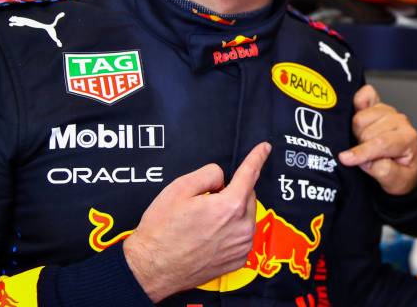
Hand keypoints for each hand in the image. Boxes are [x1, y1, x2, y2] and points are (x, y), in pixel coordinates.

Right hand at [123, 142, 270, 301]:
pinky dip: (231, 231)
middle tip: (206, 202)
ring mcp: (241, 246)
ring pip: (246, 216)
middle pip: (248, 196)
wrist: (151, 269)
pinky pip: (242, 236)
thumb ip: (209, 174)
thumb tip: (222, 179)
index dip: (257, 157)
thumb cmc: (162, 230)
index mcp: (230, 206)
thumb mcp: (179, 189)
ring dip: (233, 212)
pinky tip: (209, 237)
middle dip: (233, 192)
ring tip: (204, 223)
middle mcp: (242, 227)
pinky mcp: (238, 261)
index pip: (250, 174)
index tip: (265, 147)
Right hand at [339, 85, 416, 195]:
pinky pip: (365, 95)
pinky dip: (358, 103)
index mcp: (407, 139)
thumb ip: (384, 172)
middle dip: (360, 145)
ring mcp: (388, 112)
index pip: (381, 143)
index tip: (346, 159)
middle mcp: (399, 121)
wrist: (407, 166)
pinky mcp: (378, 106)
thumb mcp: (397, 182)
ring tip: (363, 143)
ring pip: (360, 117)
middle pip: (366, 129)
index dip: (361, 151)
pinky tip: (357, 115)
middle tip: (365, 156)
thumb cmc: (402, 173)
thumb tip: (367, 161)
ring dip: (357, 133)